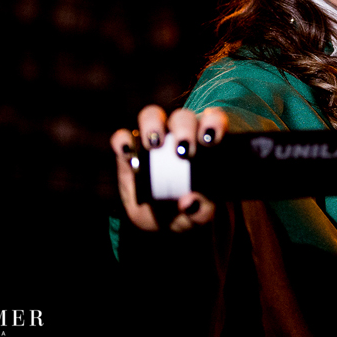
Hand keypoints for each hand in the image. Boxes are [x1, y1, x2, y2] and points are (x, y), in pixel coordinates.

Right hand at [111, 105, 226, 231]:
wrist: (160, 219)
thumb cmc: (187, 209)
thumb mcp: (198, 215)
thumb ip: (202, 211)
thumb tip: (190, 202)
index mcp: (203, 143)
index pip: (213, 121)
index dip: (213, 122)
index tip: (211, 139)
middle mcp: (178, 133)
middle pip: (182, 117)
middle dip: (184, 129)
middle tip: (184, 151)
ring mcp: (152, 138)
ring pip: (151, 116)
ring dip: (153, 125)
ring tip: (154, 144)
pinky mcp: (128, 149)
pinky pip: (122, 137)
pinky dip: (123, 141)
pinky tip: (127, 153)